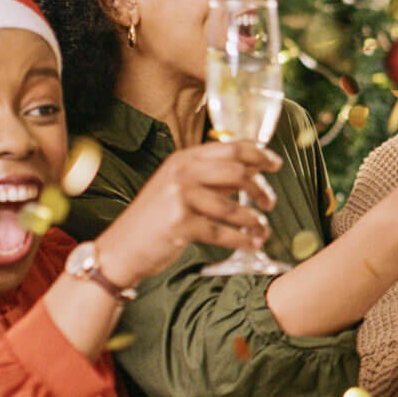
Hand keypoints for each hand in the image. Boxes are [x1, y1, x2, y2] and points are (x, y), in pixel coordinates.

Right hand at [95, 140, 279, 284]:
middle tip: (270, 202)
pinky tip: (251, 244)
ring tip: (263, 231)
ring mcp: (179, 198)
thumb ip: (209, 179)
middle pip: (237, 173)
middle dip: (260, 189)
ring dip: (254, 221)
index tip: (276, 164)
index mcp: (183, 159)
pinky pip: (222, 232)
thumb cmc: (153, 220)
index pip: (230, 148)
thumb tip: (249, 175)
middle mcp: (181, 173)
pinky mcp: (180, 224)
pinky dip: (242, 240)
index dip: (259, 155)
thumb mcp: (176, 188)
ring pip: (232, 207)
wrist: (120, 248)